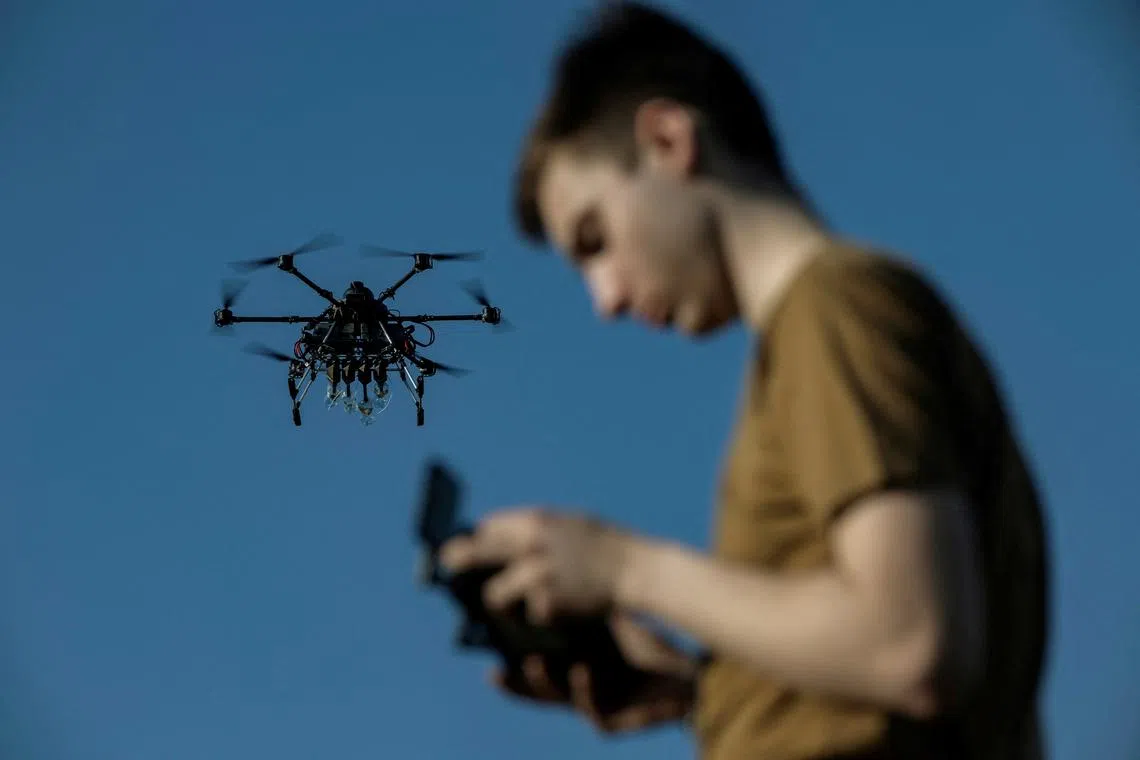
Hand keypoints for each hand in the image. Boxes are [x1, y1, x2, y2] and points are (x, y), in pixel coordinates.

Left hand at [440, 507, 632, 622]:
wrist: (638, 571)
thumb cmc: (607, 548)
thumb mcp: (570, 525)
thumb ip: (538, 531)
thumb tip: (499, 539)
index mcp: (536, 521)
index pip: (488, 527)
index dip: (475, 539)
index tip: (465, 547)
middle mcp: (531, 544)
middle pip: (474, 553)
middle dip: (456, 562)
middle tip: (446, 567)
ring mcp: (537, 575)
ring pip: (494, 596)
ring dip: (498, 604)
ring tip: (506, 608)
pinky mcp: (547, 604)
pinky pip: (525, 617)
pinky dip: (531, 620)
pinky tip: (545, 616)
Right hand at [492, 611, 697, 733]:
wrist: (691, 670)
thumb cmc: (649, 647)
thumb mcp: (610, 624)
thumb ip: (581, 612)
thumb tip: (548, 581)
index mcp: (576, 669)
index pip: (536, 673)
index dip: (512, 671)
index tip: (488, 659)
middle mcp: (583, 691)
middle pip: (540, 694)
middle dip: (517, 685)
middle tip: (496, 672)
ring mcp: (600, 707)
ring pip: (562, 703)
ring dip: (546, 685)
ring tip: (536, 663)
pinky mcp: (620, 721)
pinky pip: (595, 712)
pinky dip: (586, 691)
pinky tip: (583, 671)